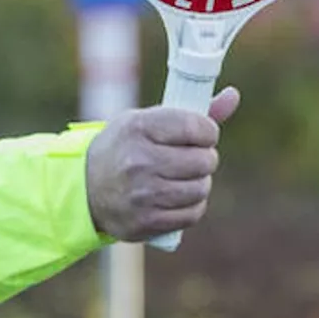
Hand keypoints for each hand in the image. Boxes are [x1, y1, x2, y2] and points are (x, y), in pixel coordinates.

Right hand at [84, 87, 240, 241]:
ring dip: (200, 182)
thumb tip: (234, 95)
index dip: (208, 131)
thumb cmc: (124, 147)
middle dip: (205, 158)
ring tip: (186, 177)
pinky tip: (179, 197)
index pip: (196, 127)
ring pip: (201, 188)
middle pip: (203, 160)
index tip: (203, 134)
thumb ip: (190, 113)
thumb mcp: (146, 122)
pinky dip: (192, 205)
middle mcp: (139, 160)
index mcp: (139, 128)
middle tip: (194, 158)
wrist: (84, 187)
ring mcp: (143, 194)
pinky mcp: (146, 221)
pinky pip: (192, 214)